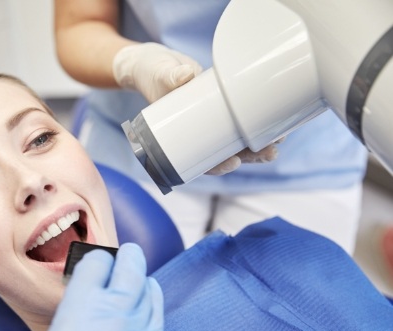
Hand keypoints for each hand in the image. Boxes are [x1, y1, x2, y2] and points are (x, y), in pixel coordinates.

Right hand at [25, 243, 163, 330]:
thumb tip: (87, 294)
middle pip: (129, 267)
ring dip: (138, 279)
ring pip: (147, 286)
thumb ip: (72, 318)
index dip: (94, 260)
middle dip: (125, 257)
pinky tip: (145, 299)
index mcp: (74, 323)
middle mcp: (110, 324)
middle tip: (122, 256)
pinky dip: (151, 299)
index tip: (94, 263)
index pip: (95, 265)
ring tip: (130, 280)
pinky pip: (158, 311)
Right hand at [114, 42, 281, 175]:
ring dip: (259, 142)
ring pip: (237, 139)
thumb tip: (185, 76)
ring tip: (280, 138)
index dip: (217, 166)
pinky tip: (276, 119)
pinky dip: (257, 122)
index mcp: (179, 137)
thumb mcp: (158, 74)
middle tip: (270, 152)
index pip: (199, 160)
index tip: (233, 162)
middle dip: (249, 155)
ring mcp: (211, 120)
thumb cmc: (152, 73)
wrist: (155, 64)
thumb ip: (170, 76)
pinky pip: (240, 119)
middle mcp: (198, 132)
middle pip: (225, 153)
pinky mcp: (221, 105)